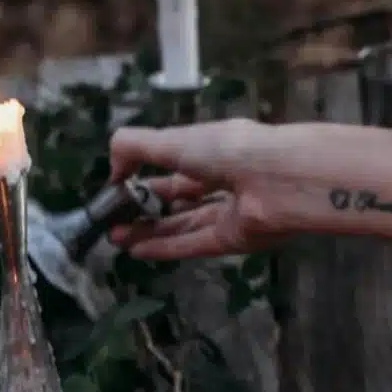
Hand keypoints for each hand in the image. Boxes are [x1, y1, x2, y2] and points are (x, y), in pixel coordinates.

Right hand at [107, 120, 306, 259]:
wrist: (278, 180)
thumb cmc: (228, 150)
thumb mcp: (172, 140)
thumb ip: (135, 147)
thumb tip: (112, 171)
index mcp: (211, 148)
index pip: (175, 162)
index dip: (146, 173)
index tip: (118, 185)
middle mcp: (221, 179)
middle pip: (178, 197)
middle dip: (145, 207)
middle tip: (113, 218)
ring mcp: (227, 211)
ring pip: (182, 223)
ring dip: (149, 230)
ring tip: (116, 236)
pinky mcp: (232, 239)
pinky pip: (193, 243)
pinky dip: (165, 247)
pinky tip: (137, 251)